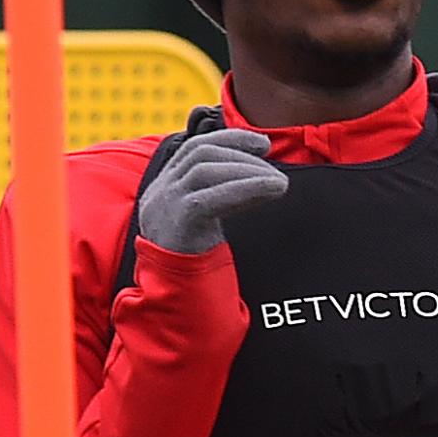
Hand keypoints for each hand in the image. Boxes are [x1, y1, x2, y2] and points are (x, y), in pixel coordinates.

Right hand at [138, 127, 287, 255]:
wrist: (172, 297)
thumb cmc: (194, 261)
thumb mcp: (202, 222)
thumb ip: (220, 195)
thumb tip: (259, 174)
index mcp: (164, 188)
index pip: (193, 147)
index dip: (229, 140)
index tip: (262, 144)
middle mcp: (160, 192)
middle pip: (200, 153)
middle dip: (241, 152)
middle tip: (272, 164)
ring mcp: (166, 205)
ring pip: (205, 169)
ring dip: (248, 169)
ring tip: (277, 181)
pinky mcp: (178, 222)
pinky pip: (213, 196)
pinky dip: (247, 187)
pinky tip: (272, 189)